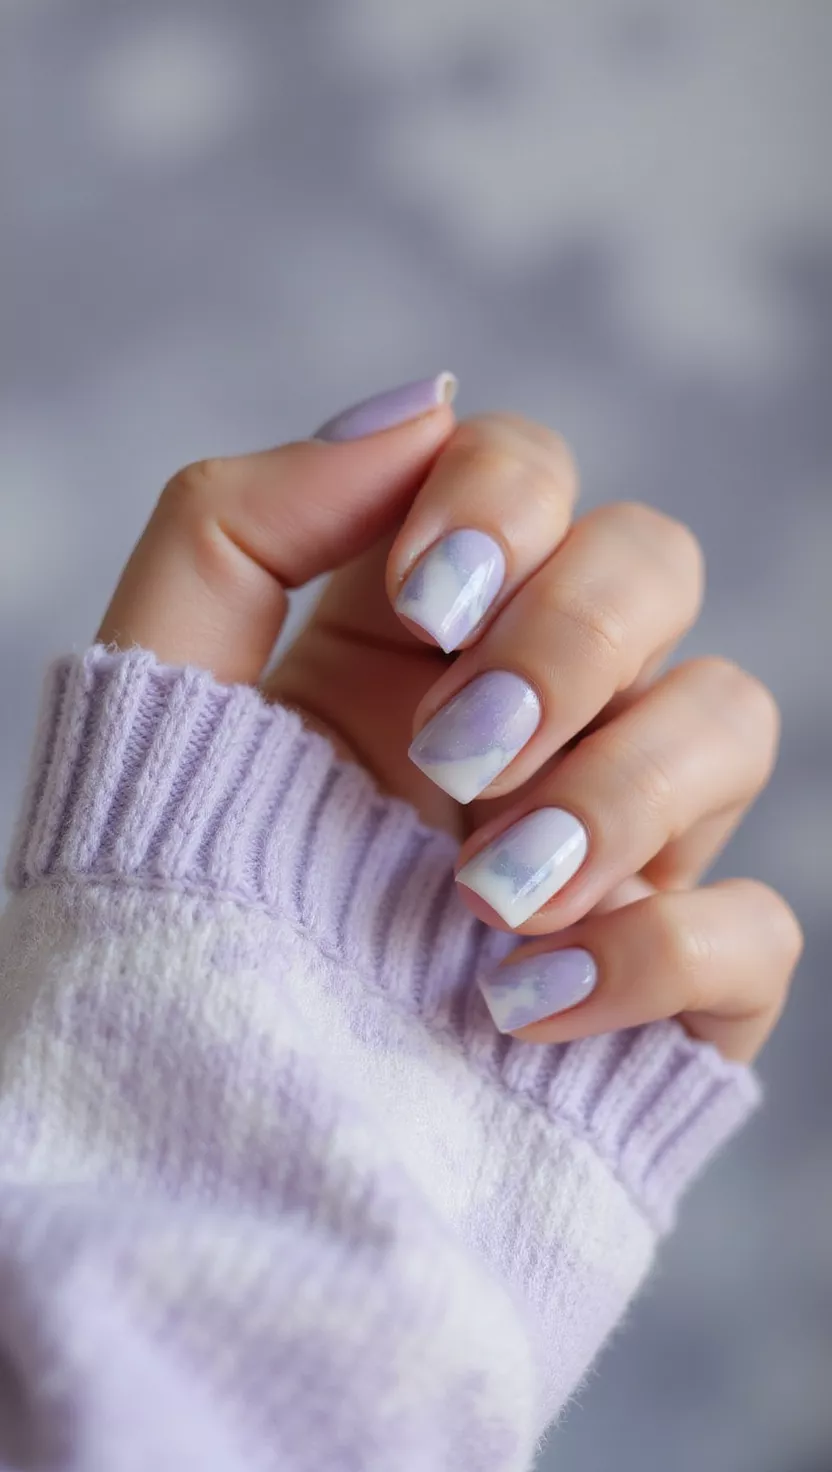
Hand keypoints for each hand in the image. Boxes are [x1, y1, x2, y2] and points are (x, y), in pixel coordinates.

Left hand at [98, 375, 801, 1061]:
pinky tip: (521, 1011)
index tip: (424, 605)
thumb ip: (239, 522)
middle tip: (454, 761)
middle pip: (655, 565)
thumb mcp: (156, 698)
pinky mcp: (671, 984)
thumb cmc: (169, 922)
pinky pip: (753, 926)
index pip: (532, 474)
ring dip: (615, 797)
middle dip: (570, 646)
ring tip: (483, 899)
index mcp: (416, 638)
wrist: (203, 1152)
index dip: (507, 502)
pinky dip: (653, 956)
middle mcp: (532, 716)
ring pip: (732, 719)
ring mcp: (614, 844)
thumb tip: (420, 405)